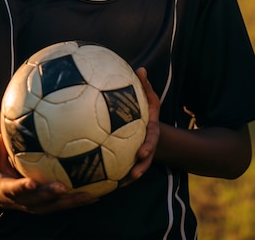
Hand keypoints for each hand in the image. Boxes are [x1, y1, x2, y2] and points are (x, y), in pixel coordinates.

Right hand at [0, 135, 97, 213]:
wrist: (0, 197)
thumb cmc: (1, 171)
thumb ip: (3, 143)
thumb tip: (8, 118)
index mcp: (9, 190)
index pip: (17, 188)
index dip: (24, 186)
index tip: (33, 182)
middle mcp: (24, 201)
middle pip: (39, 201)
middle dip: (51, 195)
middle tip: (64, 188)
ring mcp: (37, 207)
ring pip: (55, 207)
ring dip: (72, 202)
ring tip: (89, 196)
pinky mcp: (47, 207)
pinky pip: (64, 205)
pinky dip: (78, 202)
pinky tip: (96, 196)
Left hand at [125, 68, 159, 182]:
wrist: (150, 129)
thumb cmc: (146, 111)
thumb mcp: (150, 98)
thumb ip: (145, 86)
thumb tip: (141, 68)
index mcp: (150, 132)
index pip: (150, 140)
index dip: (147, 147)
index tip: (141, 152)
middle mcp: (146, 146)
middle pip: (145, 160)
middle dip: (140, 167)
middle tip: (133, 174)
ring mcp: (140, 155)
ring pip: (136, 168)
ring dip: (128, 177)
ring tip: (119, 185)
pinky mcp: (130, 160)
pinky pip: (123, 170)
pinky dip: (116, 177)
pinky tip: (104, 183)